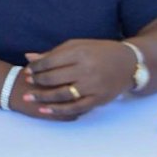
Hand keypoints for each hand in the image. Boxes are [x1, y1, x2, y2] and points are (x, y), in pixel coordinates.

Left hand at [19, 39, 136, 119]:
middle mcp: (87, 69)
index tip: (28, 70)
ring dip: (42, 97)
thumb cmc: (99, 52)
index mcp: (80, 53)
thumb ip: (53, 53)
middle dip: (37, 81)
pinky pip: (76, 107)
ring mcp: (94, 86)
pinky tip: (45, 110)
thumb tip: (28, 57)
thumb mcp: (78, 46)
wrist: (129, 64)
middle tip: (27, 82)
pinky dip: (59, 110)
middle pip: (54, 78)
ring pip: (62, 94)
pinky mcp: (99, 99)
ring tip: (28, 97)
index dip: (35, 67)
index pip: (50, 62)